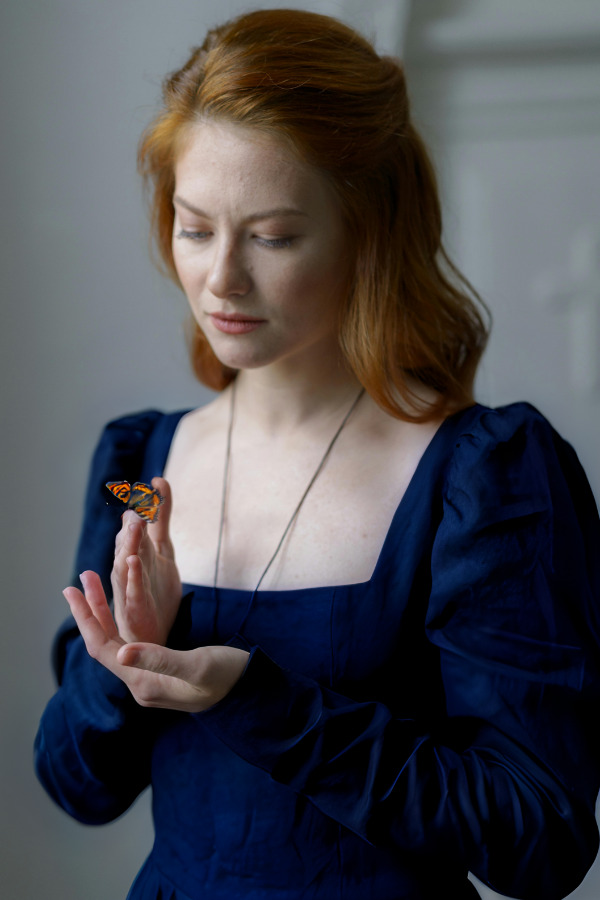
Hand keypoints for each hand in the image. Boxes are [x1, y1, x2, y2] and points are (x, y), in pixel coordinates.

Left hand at [64, 571, 249, 712]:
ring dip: (102, 614)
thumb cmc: (227, 677)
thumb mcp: (196, 665)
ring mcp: (149, 679)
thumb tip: (121, 651)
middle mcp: (140, 683)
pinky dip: (119, 623)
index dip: (85, 617)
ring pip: (115, 643)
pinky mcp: (160, 672)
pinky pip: (129, 645)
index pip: (102, 648)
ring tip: (94, 585)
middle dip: (90, 610)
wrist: (250, 694)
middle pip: (104, 644)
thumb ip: (159, 659)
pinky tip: (117, 611)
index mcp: (143, 683)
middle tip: (79, 578)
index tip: (73, 589)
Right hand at [111, 477, 180, 644]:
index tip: (155, 485)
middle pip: (129, 541)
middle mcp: (128, 565)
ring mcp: (130, 585)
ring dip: (129, 543)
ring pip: (125, 561)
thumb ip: (160, 517)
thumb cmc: (154, 588)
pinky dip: (133, 575)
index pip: (136, 526)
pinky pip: (133, 590)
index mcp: (135, 551)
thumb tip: (157, 482)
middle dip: (133, 524)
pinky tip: (133, 561)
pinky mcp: (136, 606)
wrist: (152, 629)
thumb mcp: (163, 547)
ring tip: (135, 525)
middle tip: (139, 505)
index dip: (145, 507)